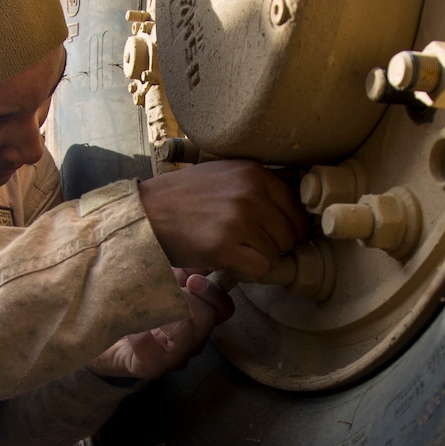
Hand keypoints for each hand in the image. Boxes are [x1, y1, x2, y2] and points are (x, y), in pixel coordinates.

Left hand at [87, 270, 235, 379]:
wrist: (98, 332)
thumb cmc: (129, 302)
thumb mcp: (155, 276)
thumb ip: (177, 264)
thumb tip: (189, 245)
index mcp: (197, 317)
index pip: (223, 308)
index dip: (214, 289)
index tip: (193, 275)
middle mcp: (192, 339)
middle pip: (210, 319)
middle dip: (195, 297)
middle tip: (174, 281)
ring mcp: (173, 357)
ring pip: (188, 339)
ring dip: (169, 312)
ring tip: (149, 299)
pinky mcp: (150, 367)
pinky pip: (153, 354)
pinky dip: (141, 335)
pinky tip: (129, 325)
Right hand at [138, 160, 306, 278]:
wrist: (146, 213)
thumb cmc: (183, 197)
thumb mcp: (225, 173)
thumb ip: (258, 183)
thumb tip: (298, 200)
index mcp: (254, 172)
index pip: (296, 207)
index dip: (287, 225)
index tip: (271, 233)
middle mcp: (250, 193)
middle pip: (291, 233)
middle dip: (274, 244)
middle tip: (247, 244)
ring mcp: (238, 220)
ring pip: (276, 254)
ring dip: (257, 258)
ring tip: (232, 250)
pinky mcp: (224, 247)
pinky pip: (260, 269)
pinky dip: (247, 272)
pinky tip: (229, 263)